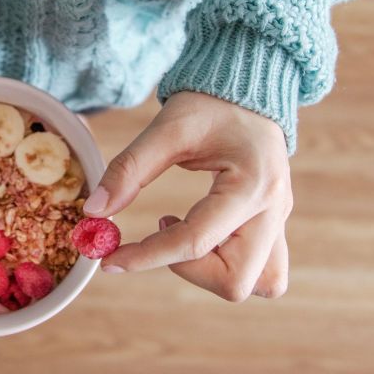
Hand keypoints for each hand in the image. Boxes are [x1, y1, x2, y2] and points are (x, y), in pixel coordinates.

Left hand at [83, 92, 292, 301]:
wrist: (246, 90)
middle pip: (236, 281)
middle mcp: (274, 209)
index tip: (108, 260)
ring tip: (184, 233)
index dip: (145, 256)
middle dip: (187, 270)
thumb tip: (94, 212)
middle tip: (158, 234)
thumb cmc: (209, 105)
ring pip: (260, 284)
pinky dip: (228, 266)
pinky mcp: (274, 225)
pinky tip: (202, 235)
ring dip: (213, 273)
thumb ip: (129, 169)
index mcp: (251, 184)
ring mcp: (279, 221)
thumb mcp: (166, 129)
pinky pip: (262, 271)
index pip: (194, 241)